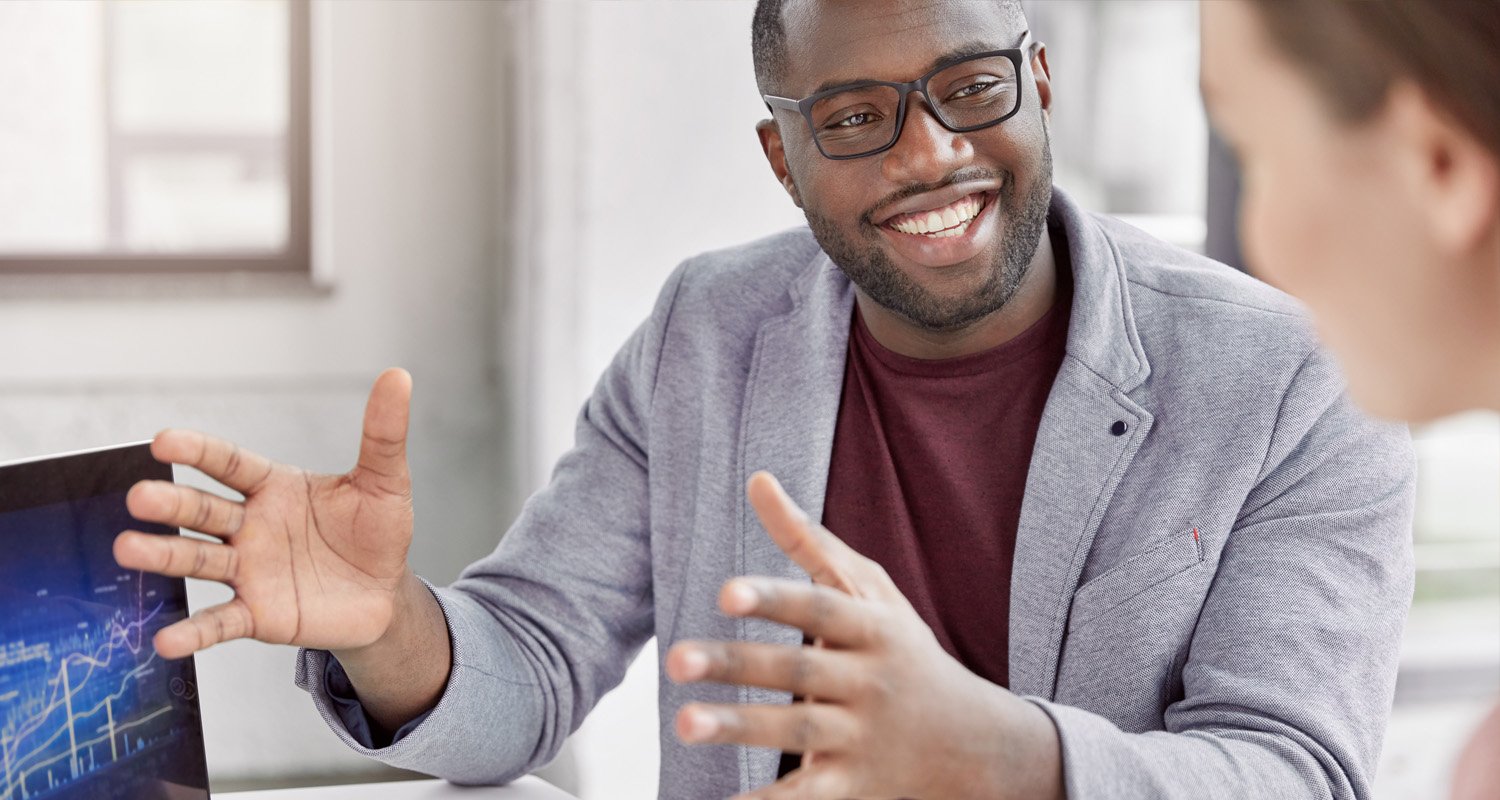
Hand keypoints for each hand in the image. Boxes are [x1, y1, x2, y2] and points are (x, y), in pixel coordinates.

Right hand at [114, 368, 417, 658]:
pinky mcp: (258, 614)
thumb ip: (383, 434)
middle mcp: (251, 526)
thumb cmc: (377, 532)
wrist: (385, 594)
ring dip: (164, 555)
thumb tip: (397, 376)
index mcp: (274, 487)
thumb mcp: (385, 482)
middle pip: (203, 510)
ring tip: (128, 549)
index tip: (164, 439)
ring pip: (199, 560)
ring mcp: (249, 571)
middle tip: (138, 497)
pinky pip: (220, 623)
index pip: (230, 463)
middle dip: (171, 503)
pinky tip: (165, 640)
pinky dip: (193, 632)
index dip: (199, 451)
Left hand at [665, 472, 1062, 799]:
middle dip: (737, 665)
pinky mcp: (853, 785)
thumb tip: (756, 479)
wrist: (974, 742)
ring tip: (683, 724)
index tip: (725, 592)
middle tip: (675, 659)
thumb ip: (808, 540)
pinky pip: (807, 796)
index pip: (820, 610)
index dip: (775, 600)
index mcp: (873, 628)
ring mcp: (862, 737)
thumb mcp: (871, 591)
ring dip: (739, 728)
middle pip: (798, 671)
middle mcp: (870, 681)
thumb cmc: (902, 650)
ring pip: (797, 731)